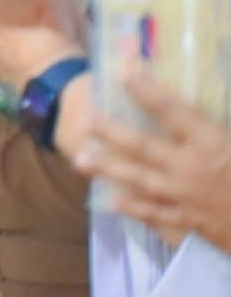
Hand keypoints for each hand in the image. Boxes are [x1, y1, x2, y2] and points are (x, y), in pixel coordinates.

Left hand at [78, 69, 230, 250]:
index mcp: (213, 146)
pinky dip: (135, 209)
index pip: (173, 112)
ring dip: (111, 170)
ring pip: (141, 182)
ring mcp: (187, 201)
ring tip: (81, 159)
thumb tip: (219, 88)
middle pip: (144, 148)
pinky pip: (157, 216)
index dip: (147, 90)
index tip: (124, 70)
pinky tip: (113, 202)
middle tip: (86, 118)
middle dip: (113, 133)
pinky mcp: (191, 227)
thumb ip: (227, 120)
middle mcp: (192, 171)